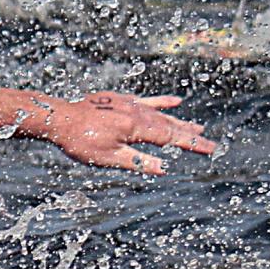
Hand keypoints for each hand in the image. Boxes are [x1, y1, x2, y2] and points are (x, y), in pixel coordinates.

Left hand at [41, 92, 214, 175]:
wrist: (58, 117)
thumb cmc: (80, 141)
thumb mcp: (108, 158)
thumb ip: (137, 161)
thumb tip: (163, 168)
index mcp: (136, 128)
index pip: (170, 138)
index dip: (192, 144)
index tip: (210, 149)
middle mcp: (137, 113)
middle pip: (170, 126)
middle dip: (191, 136)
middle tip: (211, 143)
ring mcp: (130, 104)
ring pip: (161, 113)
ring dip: (180, 121)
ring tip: (198, 127)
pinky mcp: (121, 100)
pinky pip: (147, 101)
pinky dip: (162, 102)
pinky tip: (175, 101)